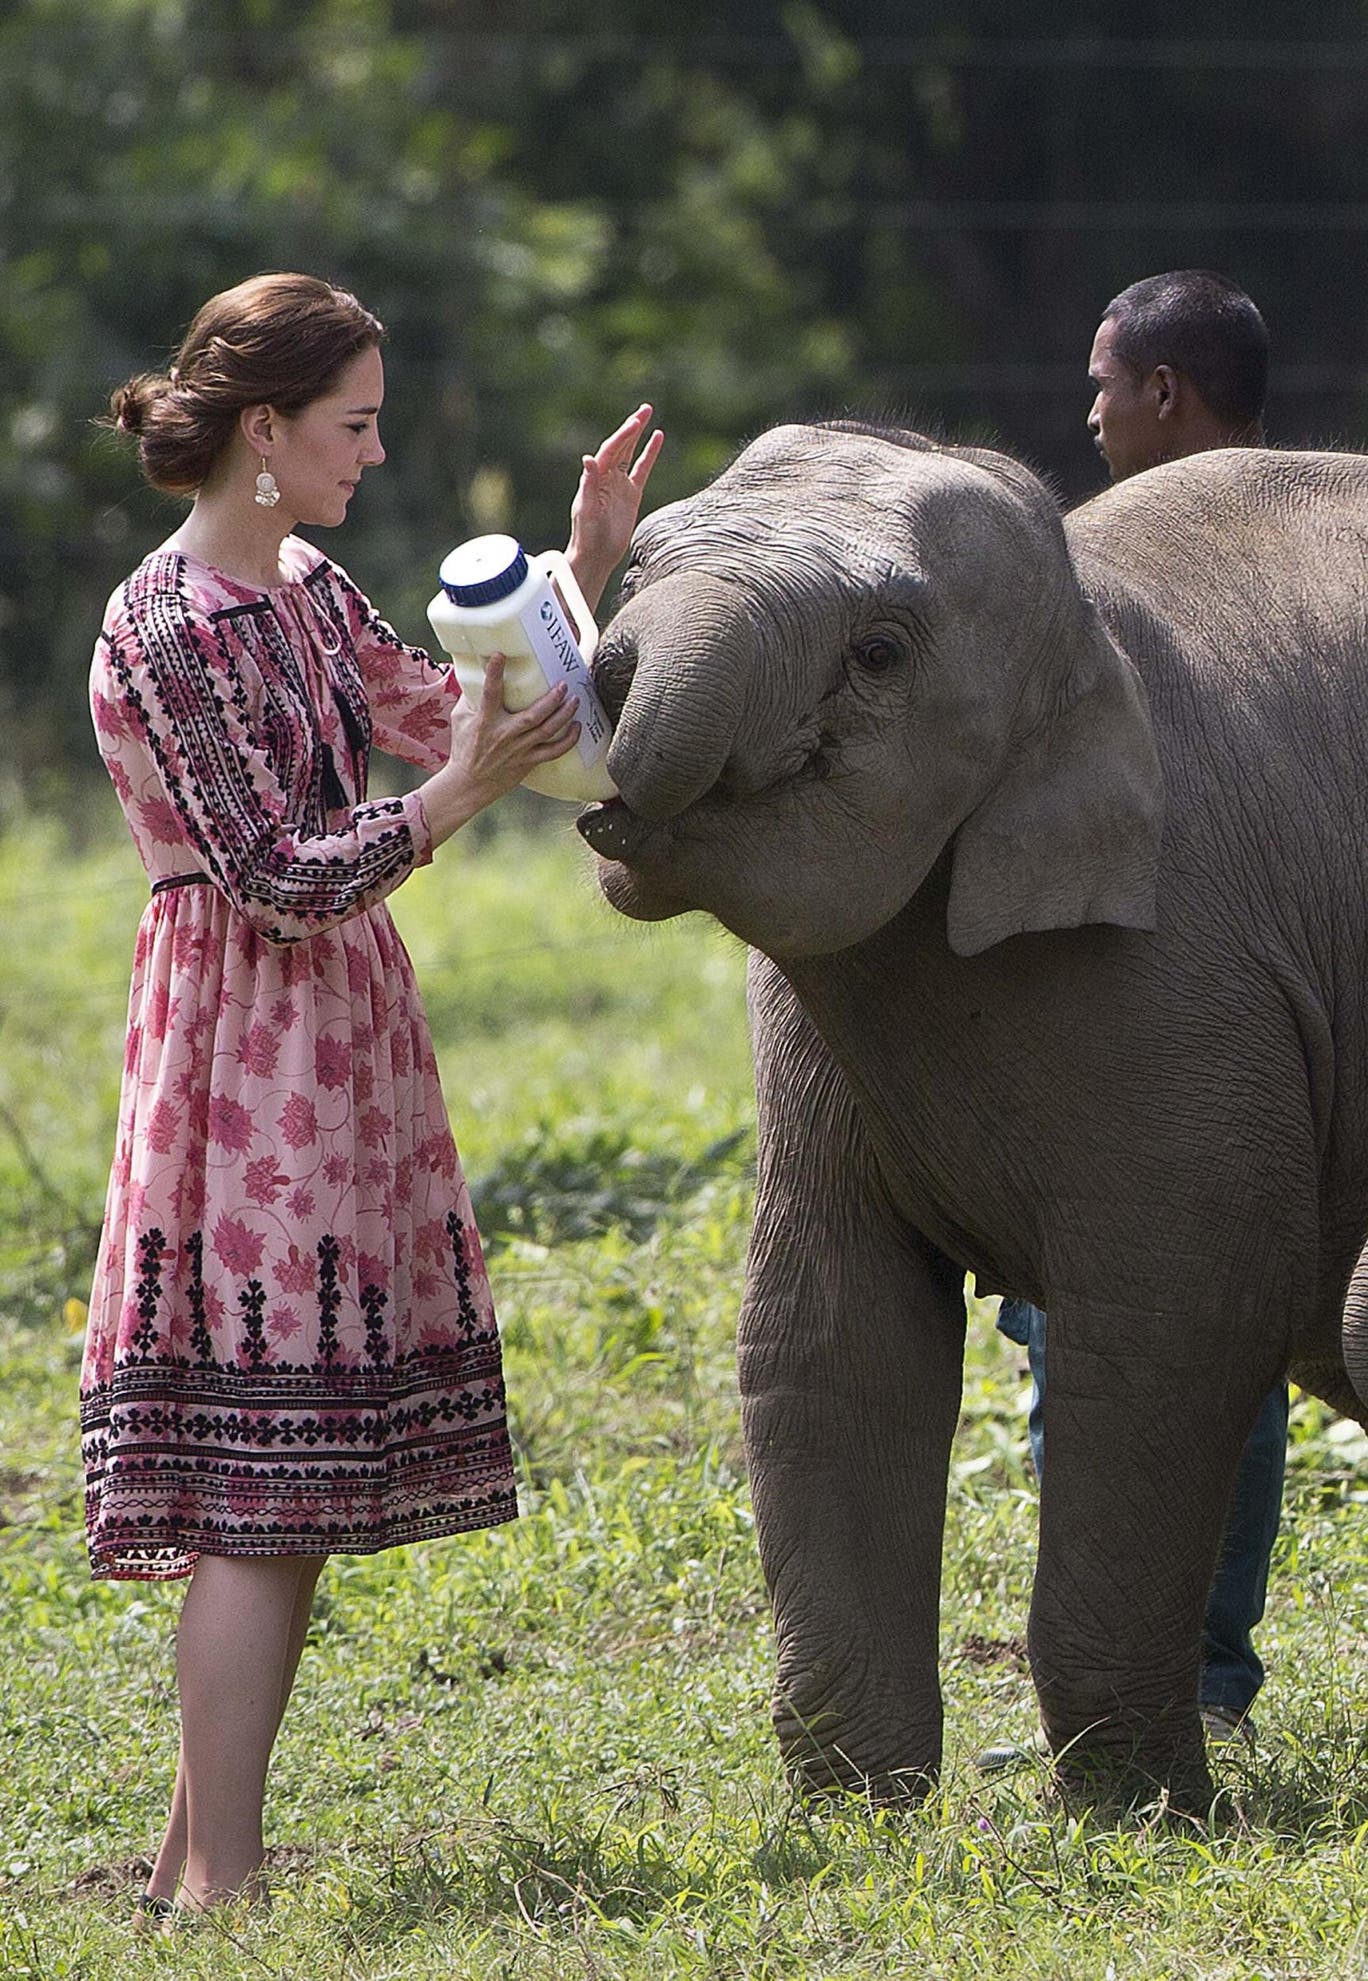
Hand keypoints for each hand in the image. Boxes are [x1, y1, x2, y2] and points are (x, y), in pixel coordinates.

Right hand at [421, 655, 579, 843]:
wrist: (469, 783)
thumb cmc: (464, 748)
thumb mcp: (460, 719)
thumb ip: (471, 697)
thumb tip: (478, 673)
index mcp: (485, 721)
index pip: (490, 693)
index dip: (493, 673)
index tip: (499, 655)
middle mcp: (504, 735)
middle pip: (533, 715)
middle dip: (551, 698)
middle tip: (563, 684)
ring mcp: (519, 749)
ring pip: (548, 731)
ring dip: (565, 714)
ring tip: (575, 700)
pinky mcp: (529, 761)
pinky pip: (554, 752)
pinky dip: (568, 740)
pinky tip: (577, 727)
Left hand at [567, 402, 663, 611]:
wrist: (596, 554)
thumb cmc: (587, 535)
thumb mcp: (586, 510)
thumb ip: (588, 485)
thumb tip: (588, 459)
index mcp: (595, 477)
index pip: (610, 450)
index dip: (622, 436)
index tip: (635, 424)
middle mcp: (607, 476)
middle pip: (621, 445)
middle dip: (632, 427)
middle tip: (645, 409)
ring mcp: (620, 483)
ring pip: (631, 452)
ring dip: (638, 434)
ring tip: (648, 414)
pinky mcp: (632, 494)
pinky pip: (642, 469)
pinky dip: (649, 454)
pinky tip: (658, 438)